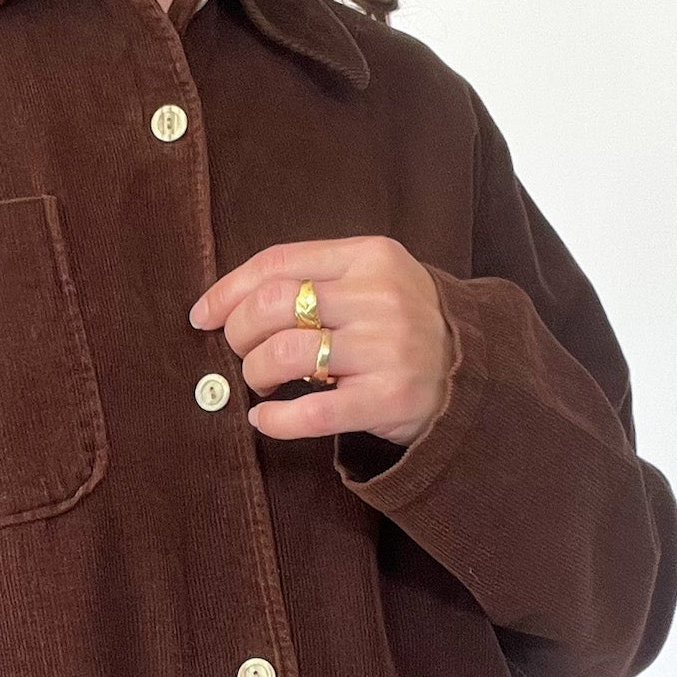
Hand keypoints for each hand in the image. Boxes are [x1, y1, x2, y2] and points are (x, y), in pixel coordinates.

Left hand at [188, 236, 453, 445]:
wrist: (474, 378)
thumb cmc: (405, 328)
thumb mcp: (373, 282)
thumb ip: (314, 279)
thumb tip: (227, 303)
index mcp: (371, 257)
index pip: (278, 263)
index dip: (228, 290)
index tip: (203, 315)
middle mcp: (380, 297)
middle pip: (272, 306)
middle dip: (238, 334)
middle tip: (240, 353)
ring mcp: (387, 348)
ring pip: (284, 354)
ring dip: (255, 373)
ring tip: (262, 383)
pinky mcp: (389, 399)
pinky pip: (311, 411)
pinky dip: (275, 419)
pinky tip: (265, 420)